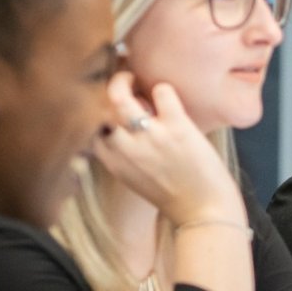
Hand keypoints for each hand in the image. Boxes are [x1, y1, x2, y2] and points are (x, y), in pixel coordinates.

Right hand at [94, 71, 246, 226]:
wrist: (204, 212)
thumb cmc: (174, 196)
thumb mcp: (136, 179)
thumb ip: (125, 156)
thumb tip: (125, 127)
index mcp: (114, 163)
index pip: (87, 128)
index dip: (94, 111)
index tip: (106, 102)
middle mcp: (126, 148)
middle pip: (98, 108)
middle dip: (107, 89)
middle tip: (122, 81)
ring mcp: (150, 137)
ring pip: (120, 96)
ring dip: (125, 80)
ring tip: (134, 77)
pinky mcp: (177, 128)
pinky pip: (163, 92)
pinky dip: (163, 88)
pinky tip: (167, 96)